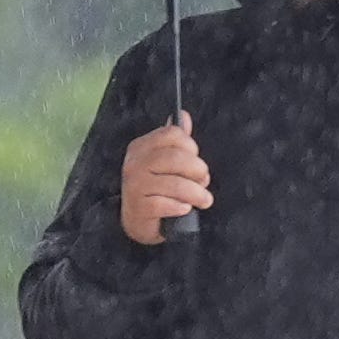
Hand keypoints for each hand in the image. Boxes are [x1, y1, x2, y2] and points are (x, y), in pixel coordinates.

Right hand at [120, 113, 210, 245]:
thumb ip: (175, 141)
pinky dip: (181, 207)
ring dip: (197, 193)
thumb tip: (183, 116)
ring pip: (176, 184)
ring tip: (204, 200)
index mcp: (141, 147)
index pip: (173, 134)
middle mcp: (134, 163)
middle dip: (198, 171)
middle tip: (203, 182)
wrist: (139, 222)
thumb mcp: (164, 163)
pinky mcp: (138, 208)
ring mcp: (134, 186)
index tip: (196, 160)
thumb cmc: (156, 189)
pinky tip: (184, 209)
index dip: (191, 148)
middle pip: (177, 158)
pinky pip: (168, 204)